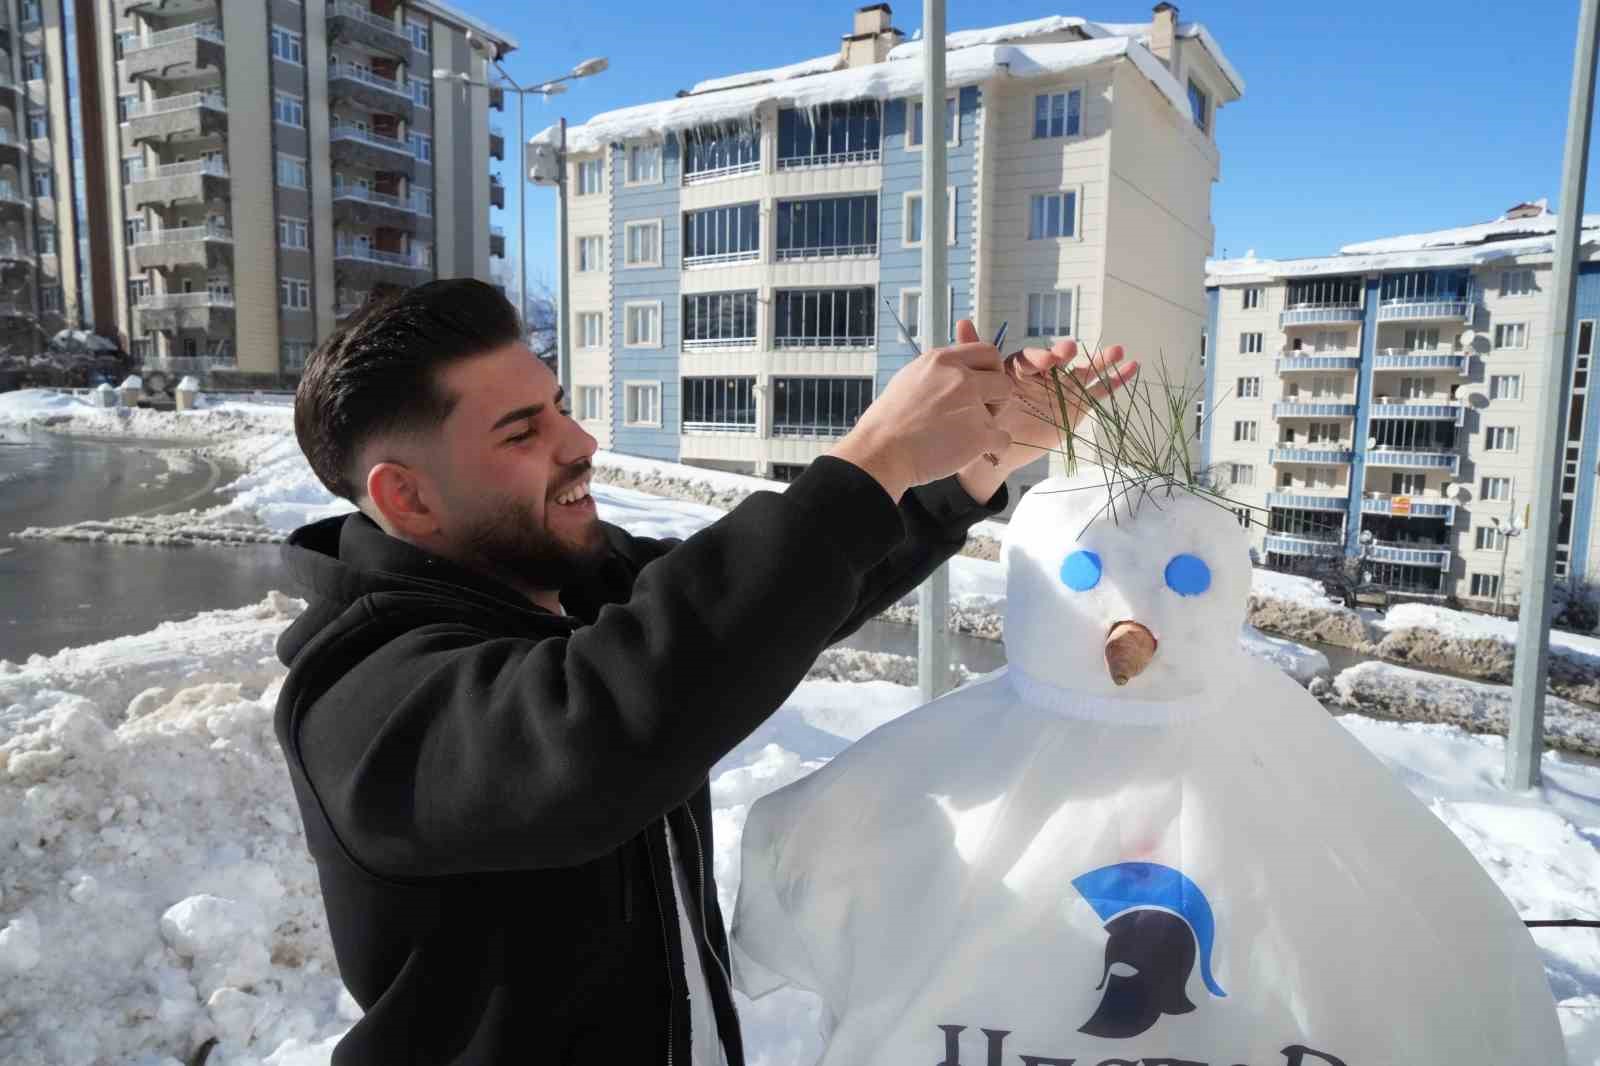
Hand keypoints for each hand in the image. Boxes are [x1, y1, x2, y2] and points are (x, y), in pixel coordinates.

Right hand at [829, 321, 1013, 501]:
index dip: (991, 370)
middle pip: (1003, 381)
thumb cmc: (888, 421)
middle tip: (976, 413)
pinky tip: (971, 450)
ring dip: (990, 423)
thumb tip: (959, 368)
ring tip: (963, 434)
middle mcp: (960, 378)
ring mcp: (971, 405)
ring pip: (1002, 412)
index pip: (987, 352)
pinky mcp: (978, 435)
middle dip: (996, 397)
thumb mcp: (910, 378)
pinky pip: (1003, 439)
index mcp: (942, 360)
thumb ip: (940, 370)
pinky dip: (991, 447)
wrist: (880, 451)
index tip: (984, 385)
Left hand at [954, 334, 1139, 503]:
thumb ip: (975, 355)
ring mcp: (1063, 389)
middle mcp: (1045, 375)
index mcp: (1021, 369)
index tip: (1048, 361)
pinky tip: (1132, 367)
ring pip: (1084, 372)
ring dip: (1101, 361)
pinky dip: (1115, 380)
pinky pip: (1098, 392)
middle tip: (1070, 352)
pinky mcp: (1078, 406)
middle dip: (1066, 355)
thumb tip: (964, 321)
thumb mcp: (978, 387)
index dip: (1040, 358)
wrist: (998, 449)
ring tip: (1117, 351)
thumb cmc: (987, 415)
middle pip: (1059, 361)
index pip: (1031, 359)